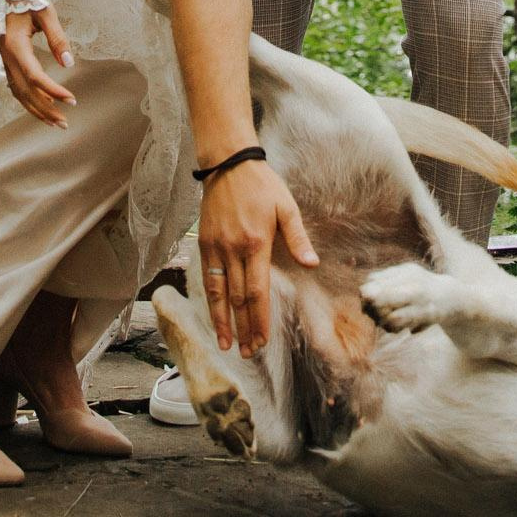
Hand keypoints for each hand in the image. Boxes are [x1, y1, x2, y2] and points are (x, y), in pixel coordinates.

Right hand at [0, 4, 74, 127]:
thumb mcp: (46, 12)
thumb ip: (57, 37)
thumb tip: (68, 63)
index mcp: (15, 45)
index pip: (35, 76)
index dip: (53, 91)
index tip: (72, 100)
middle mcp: (5, 56)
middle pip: (25, 91)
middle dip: (45, 110)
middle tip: (65, 123)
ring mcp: (3, 60)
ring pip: (17, 92)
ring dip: (36, 109)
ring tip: (55, 122)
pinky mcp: (5, 60)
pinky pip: (15, 86)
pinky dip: (27, 100)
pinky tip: (42, 106)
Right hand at [196, 159, 317, 356]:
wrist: (228, 164)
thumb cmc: (262, 185)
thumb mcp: (286, 207)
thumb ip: (298, 237)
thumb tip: (312, 264)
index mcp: (256, 244)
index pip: (257, 291)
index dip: (259, 319)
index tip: (262, 340)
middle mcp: (233, 249)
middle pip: (237, 299)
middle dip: (243, 328)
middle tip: (248, 352)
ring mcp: (215, 247)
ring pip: (218, 293)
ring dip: (222, 321)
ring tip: (226, 344)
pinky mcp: (204, 243)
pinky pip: (206, 277)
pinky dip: (210, 300)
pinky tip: (214, 315)